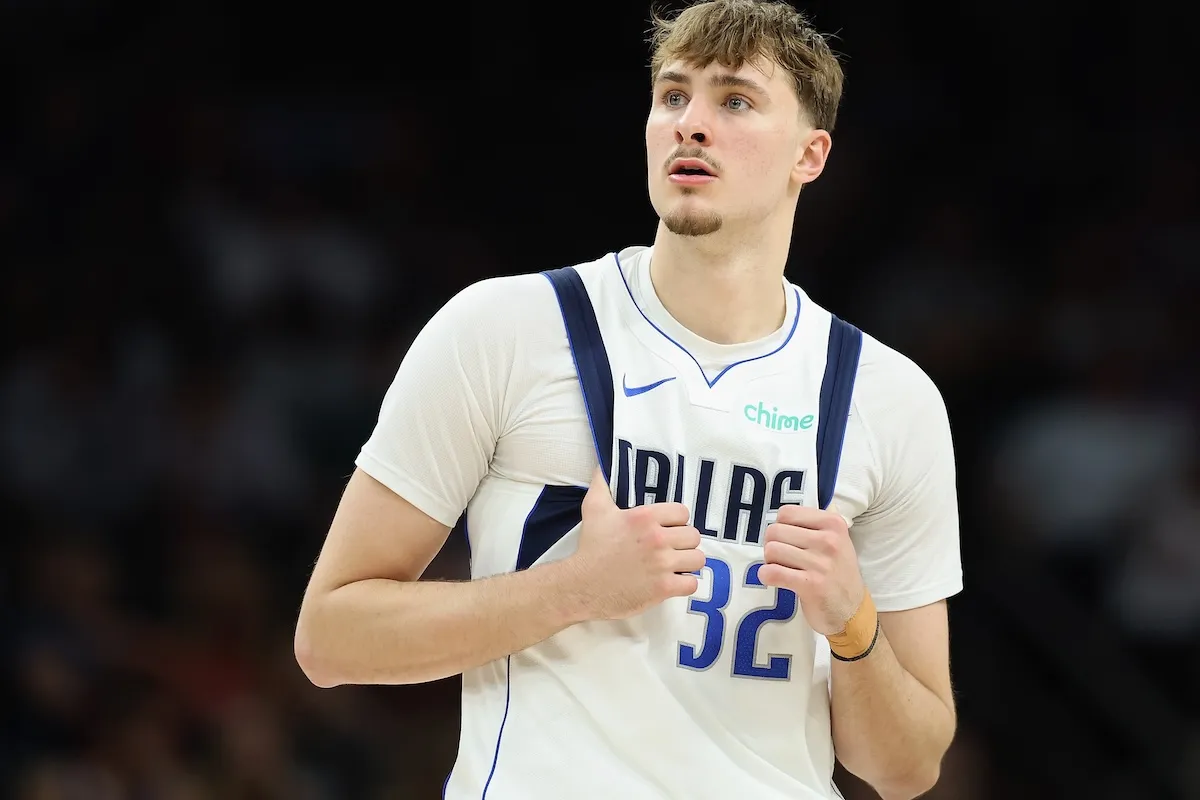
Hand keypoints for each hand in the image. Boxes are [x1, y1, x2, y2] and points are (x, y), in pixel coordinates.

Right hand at [571, 468, 704, 620]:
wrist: (582, 585)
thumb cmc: (590, 547)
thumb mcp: (594, 509)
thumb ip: (602, 484)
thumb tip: (603, 465)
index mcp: (644, 517)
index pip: (683, 512)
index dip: (677, 520)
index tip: (668, 527)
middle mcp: (657, 539)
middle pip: (693, 535)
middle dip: (684, 541)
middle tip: (672, 547)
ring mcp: (662, 565)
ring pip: (697, 558)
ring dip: (688, 561)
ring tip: (677, 564)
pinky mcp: (663, 588)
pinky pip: (692, 584)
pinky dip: (684, 584)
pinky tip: (673, 581)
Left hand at [759, 504, 864, 635]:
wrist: (852, 611)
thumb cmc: (838, 572)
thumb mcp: (838, 541)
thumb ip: (815, 523)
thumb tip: (786, 511)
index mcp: (833, 523)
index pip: (786, 513)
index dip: (780, 527)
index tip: (787, 541)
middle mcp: (829, 540)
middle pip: (774, 531)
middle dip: (772, 545)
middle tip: (781, 557)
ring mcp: (821, 563)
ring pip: (771, 550)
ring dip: (769, 561)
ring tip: (780, 568)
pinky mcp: (811, 585)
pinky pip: (772, 572)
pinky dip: (766, 575)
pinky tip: (772, 578)